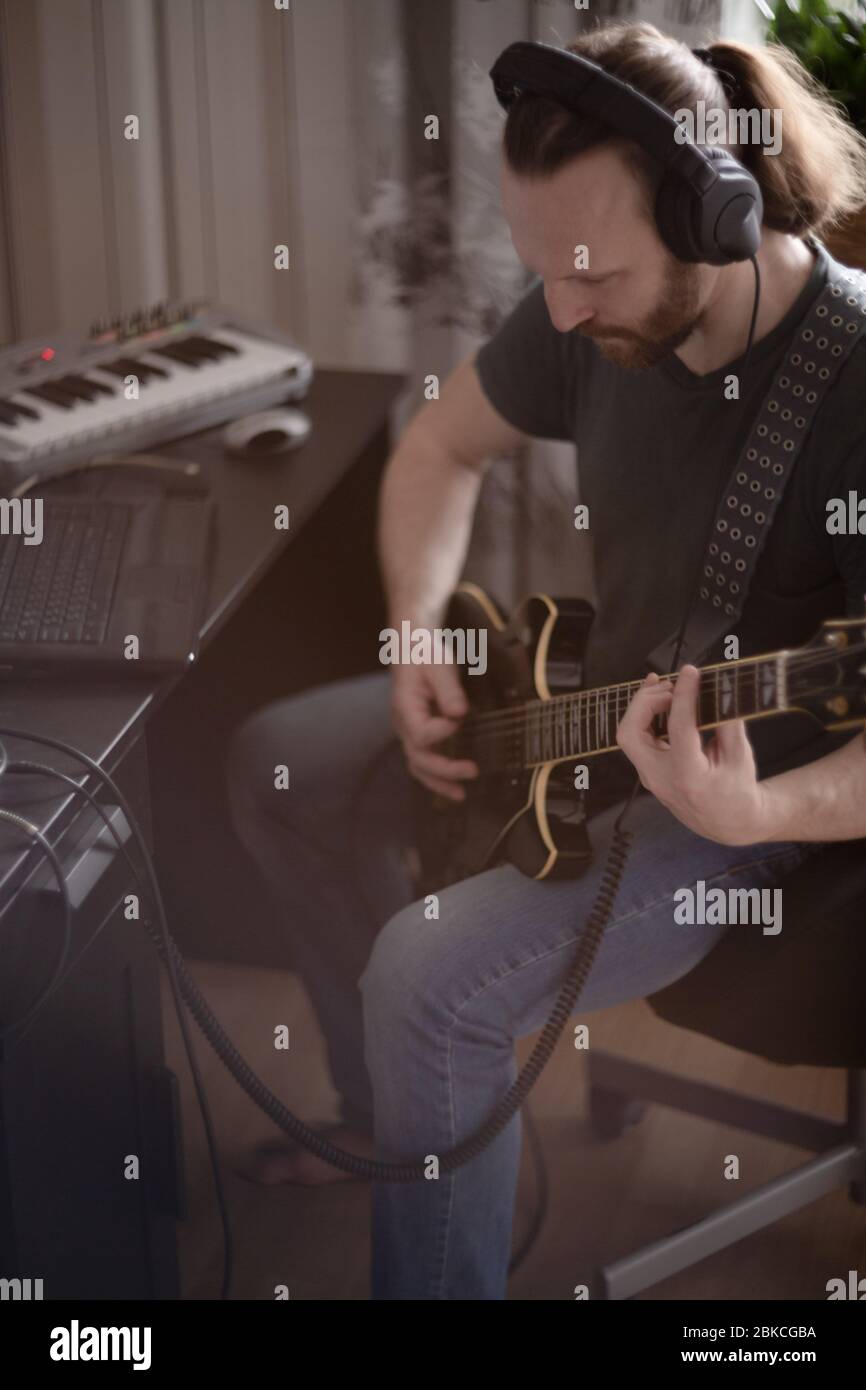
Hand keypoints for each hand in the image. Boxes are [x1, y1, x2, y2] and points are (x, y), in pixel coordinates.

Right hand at [391, 659, 478, 801]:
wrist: (413, 651)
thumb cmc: (425, 655)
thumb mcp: (438, 665)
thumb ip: (448, 689)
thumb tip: (459, 713)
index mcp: (405, 708)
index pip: (420, 733)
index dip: (440, 733)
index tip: (458, 721)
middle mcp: (404, 725)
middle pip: (418, 758)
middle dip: (445, 770)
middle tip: (471, 771)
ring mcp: (410, 733)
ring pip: (419, 766)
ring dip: (439, 783)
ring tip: (461, 795)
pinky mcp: (420, 735)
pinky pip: (425, 761)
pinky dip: (439, 777)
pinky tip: (455, 785)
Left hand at [615, 665, 771, 844]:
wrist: (727, 822)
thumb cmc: (737, 791)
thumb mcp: (740, 756)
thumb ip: (728, 723)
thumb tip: (719, 688)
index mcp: (688, 776)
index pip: (677, 727)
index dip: (683, 695)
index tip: (690, 673)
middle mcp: (661, 778)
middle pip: (631, 733)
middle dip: (645, 701)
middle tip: (672, 685)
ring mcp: (649, 776)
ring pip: (627, 735)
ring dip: (642, 706)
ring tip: (666, 686)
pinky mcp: (647, 770)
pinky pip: (636, 739)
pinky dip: (643, 715)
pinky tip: (657, 696)